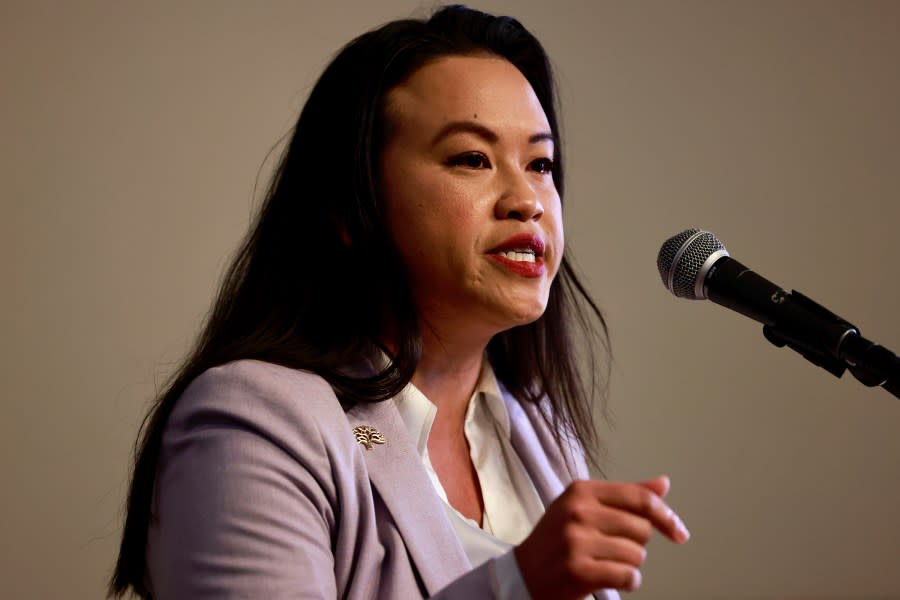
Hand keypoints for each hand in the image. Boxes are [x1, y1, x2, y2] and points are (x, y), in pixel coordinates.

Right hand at [513, 476, 688, 598]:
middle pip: (642, 529)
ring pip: (637, 555)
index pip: (639, 498)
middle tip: (610, 549)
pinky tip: (607, 579)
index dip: (666, 516)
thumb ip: (625, 497)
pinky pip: (628, 576)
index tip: (680, 532)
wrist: (523, 574)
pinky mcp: (578, 570)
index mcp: (581, 490)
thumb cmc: (558, 540)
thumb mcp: (585, 509)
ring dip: (629, 565)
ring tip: (604, 563)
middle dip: (636, 544)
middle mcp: (577, 511)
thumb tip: (663, 483)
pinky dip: (627, 582)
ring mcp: (576, 541)